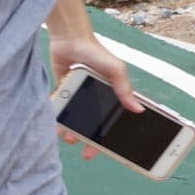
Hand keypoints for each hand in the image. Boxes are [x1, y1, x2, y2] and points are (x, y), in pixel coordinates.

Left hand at [47, 36, 139, 160]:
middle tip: (87, 154)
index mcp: (113, 94)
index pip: (116, 120)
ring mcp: (80, 96)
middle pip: (96, 126)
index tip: (114, 152)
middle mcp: (97, 98)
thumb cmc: (96, 52)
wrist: (69, 39)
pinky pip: (63, 111)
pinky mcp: (65, 92)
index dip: (115, 136)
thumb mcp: (115, 69)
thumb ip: (124, 88)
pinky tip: (57, 128)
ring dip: (74, 133)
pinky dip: (60, 121)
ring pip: (78, 121)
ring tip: (69, 139)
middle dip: (93, 141)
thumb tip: (138, 109)